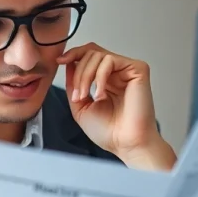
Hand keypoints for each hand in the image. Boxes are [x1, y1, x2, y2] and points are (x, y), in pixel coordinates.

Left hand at [57, 43, 175, 170]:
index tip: (59, 61)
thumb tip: (68, 62)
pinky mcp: (138, 70)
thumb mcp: (80, 106)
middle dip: (78, 72)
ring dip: (85, 76)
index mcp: (106, 79)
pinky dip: (100, 76)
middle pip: (91, 52)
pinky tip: (101, 94)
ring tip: (85, 97)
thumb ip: (74, 83)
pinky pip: (110, 60)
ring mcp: (128, 70)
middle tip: (77, 95)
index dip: (73, 54)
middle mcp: (117, 72)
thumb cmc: (108, 131)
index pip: (89, 55)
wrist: (125, 144)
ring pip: (98, 55)